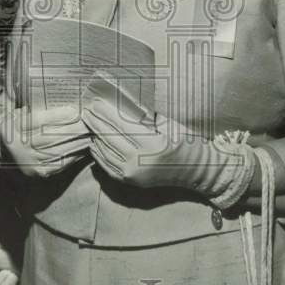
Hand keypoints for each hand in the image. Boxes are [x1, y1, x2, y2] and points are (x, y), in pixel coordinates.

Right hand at [0, 104, 91, 178]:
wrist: (3, 152)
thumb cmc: (15, 125)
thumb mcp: (14, 110)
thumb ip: (25, 99)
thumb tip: (44, 84)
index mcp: (10, 128)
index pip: (36, 121)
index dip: (56, 116)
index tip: (74, 110)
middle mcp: (18, 148)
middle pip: (49, 137)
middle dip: (73, 129)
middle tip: (89, 120)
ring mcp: (28, 162)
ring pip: (58, 151)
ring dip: (78, 142)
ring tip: (91, 132)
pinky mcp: (39, 172)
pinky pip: (61, 163)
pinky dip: (75, 154)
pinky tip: (85, 146)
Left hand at [83, 88, 254, 203]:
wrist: (198, 171)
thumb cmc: (187, 143)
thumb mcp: (168, 125)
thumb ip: (144, 117)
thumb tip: (120, 103)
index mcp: (153, 144)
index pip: (121, 125)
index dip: (106, 112)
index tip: (96, 102)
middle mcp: (140, 162)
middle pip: (109, 138)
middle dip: (96, 122)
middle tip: (87, 110)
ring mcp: (133, 174)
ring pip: (105, 152)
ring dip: (94, 136)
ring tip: (89, 122)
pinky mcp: (130, 182)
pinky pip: (107, 166)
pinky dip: (99, 153)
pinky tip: (94, 142)